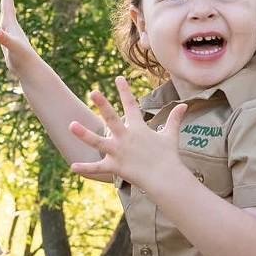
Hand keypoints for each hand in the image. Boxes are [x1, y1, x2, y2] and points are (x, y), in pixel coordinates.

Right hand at [0, 0, 41, 77]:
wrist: (29, 70)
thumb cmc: (21, 58)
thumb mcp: (12, 47)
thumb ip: (5, 39)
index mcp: (11, 24)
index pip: (7, 2)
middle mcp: (11, 26)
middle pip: (8, 4)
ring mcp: (11, 33)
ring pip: (8, 14)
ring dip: (7, 3)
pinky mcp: (10, 41)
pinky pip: (6, 25)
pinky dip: (4, 19)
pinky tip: (4, 22)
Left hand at [68, 76, 188, 189]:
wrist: (167, 178)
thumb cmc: (168, 157)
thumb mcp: (171, 135)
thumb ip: (175, 119)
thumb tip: (184, 105)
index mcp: (138, 128)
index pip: (131, 105)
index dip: (125, 91)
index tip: (118, 78)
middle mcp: (126, 138)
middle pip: (112, 118)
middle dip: (103, 104)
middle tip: (93, 92)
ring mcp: (119, 152)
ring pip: (98, 141)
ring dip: (84, 134)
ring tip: (71, 125)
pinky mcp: (115, 167)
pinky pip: (98, 168)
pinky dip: (85, 168)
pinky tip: (72, 167)